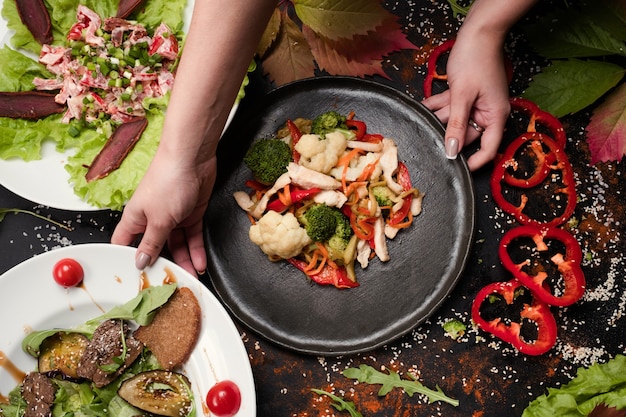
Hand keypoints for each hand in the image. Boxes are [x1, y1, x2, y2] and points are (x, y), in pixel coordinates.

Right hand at [111, 149, 215, 275]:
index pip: (125, 244)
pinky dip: (196, 251)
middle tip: (169, 284)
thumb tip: (140, 261)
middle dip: (163, 266)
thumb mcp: (158, 219)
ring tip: (190, 279)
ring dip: (184, 262)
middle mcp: (153, 219)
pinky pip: (192, 238)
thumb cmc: (168, 179)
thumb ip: (151, 243)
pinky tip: (199, 263)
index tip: (136, 280)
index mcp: (135, 218)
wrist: (193, 158)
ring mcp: (173, 217)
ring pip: (177, 245)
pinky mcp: (191, 214)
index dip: (128, 261)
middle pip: (155, 248)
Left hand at [422, 29, 510, 170]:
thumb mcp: (462, 95)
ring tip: (425, 115)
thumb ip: (456, 124)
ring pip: (455, 120)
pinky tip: (425, 104)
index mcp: (495, 116)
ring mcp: (476, 104)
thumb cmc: (476, 60)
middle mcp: (487, 112)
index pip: (489, 148)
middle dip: (448, 133)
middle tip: (429, 134)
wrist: (477, 33)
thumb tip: (453, 151)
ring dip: (440, 117)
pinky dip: (439, 105)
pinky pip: (451, 107)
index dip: (476, 162)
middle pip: (467, 134)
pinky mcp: (466, 95)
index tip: (459, 170)